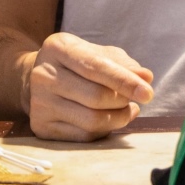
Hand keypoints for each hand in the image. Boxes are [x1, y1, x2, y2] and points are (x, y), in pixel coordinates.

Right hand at [26, 33, 153, 141]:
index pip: (97, 67)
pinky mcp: (41, 127)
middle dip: (123, 101)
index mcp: (58, 48)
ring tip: (128, 109)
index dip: (125, 81)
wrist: (36, 78)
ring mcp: (40, 103)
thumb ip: (123, 64)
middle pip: (96, 97)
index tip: (149, 93)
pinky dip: (105, 130)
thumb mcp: (98, 53)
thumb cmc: (77, 63)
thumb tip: (146, 78)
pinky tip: (111, 119)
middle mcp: (44, 75)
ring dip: (119, 118)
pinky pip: (83, 136)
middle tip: (135, 99)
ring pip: (91, 120)